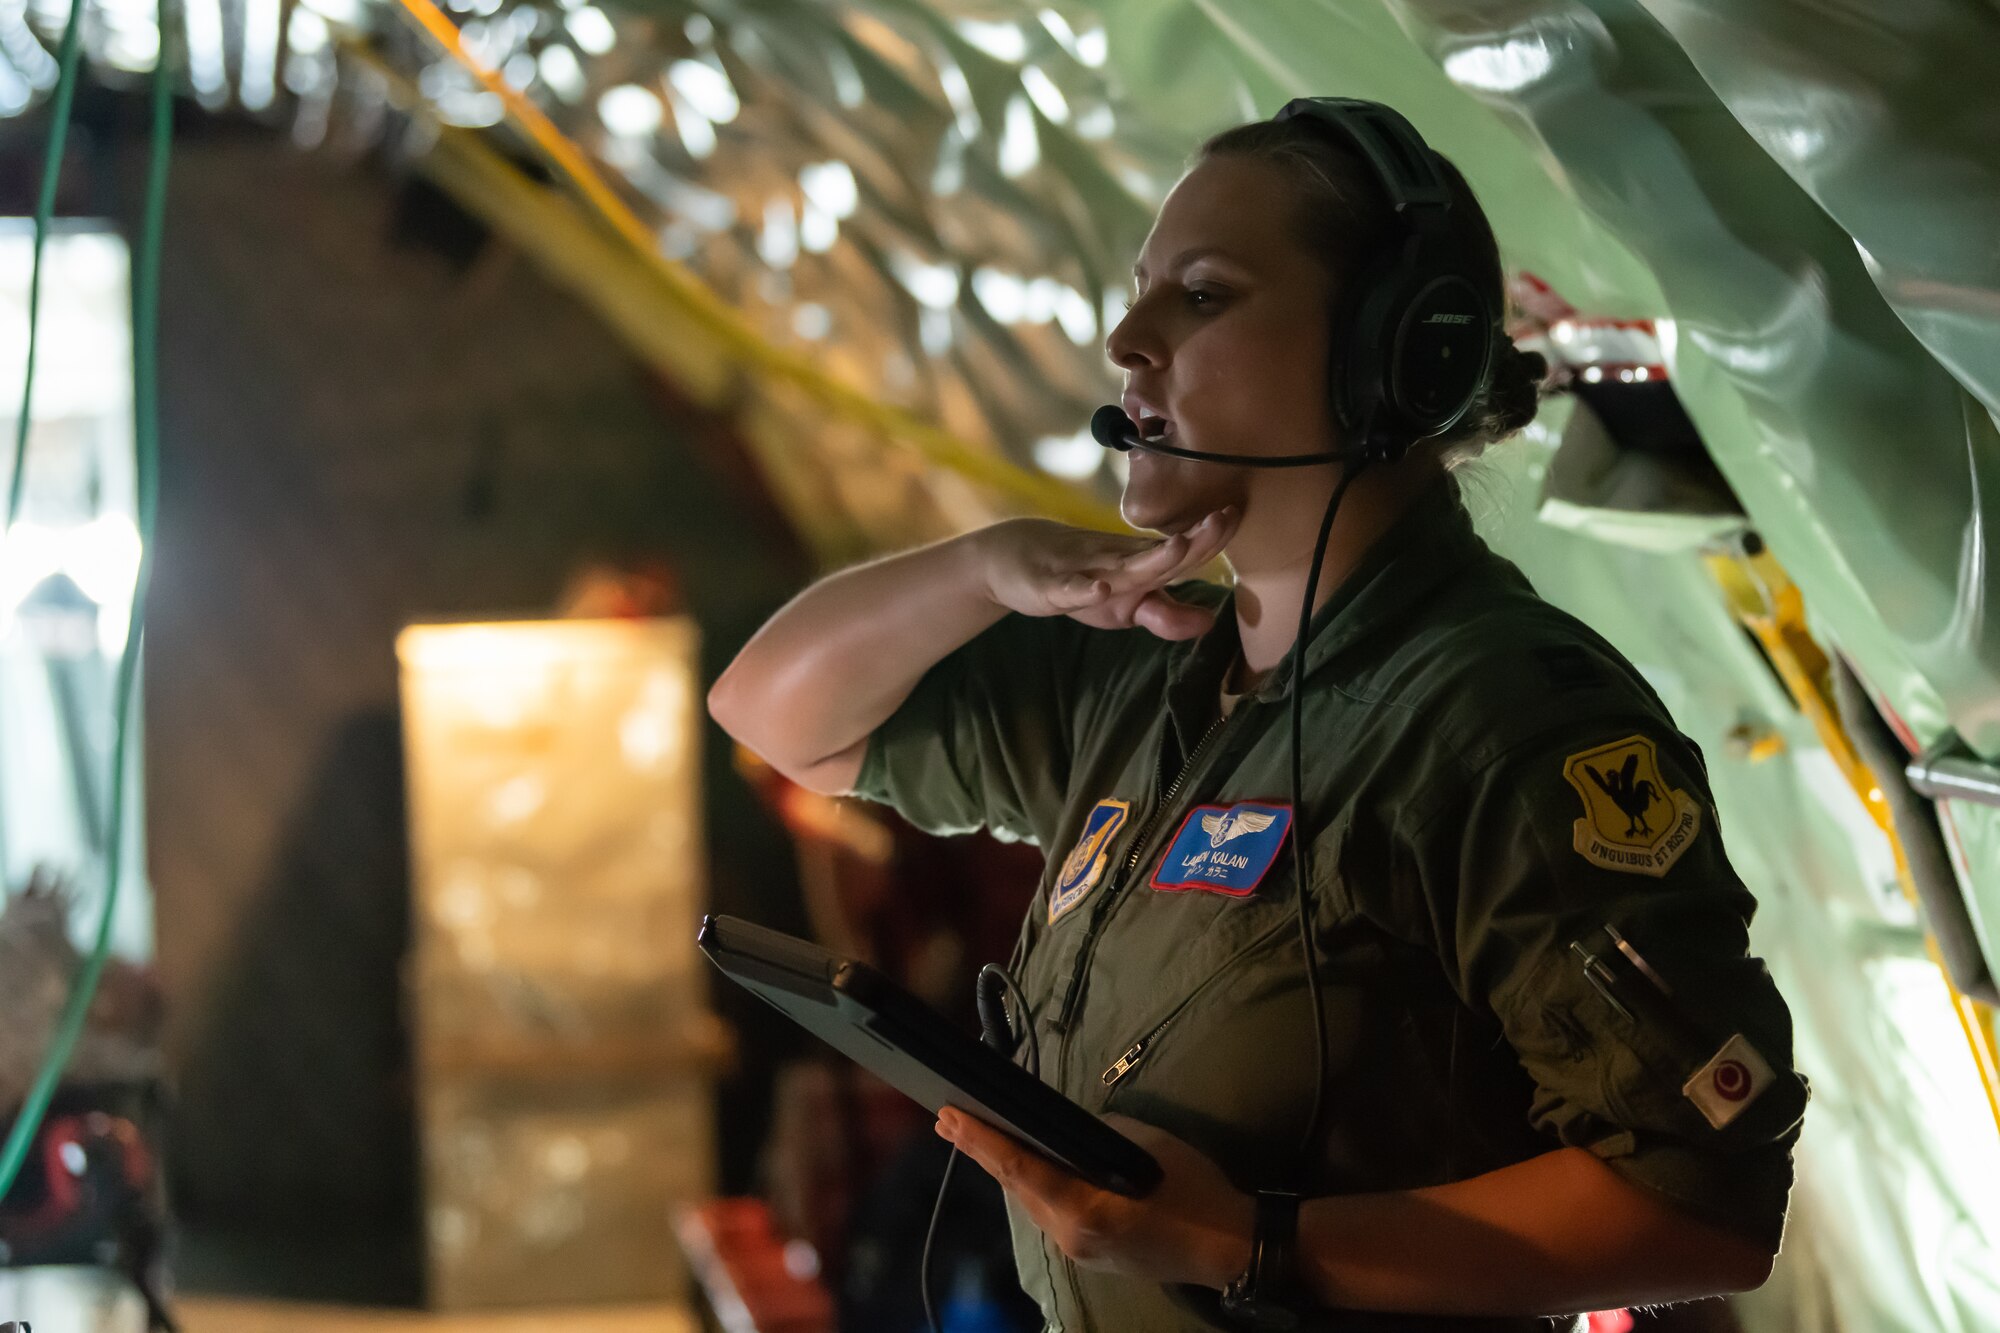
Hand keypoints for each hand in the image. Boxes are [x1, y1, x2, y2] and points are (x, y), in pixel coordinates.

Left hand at [936, 1107, 1253, 1288]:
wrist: (1229, 1247)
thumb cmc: (1192, 1188)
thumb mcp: (1143, 1146)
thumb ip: (1094, 1136)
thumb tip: (1063, 1131)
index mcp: (1082, 1207)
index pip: (1018, 1168)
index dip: (980, 1141)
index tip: (949, 1117)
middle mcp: (1069, 1235)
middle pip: (1016, 1187)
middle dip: (982, 1152)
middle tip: (950, 1119)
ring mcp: (1078, 1251)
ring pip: (1030, 1203)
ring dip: (1005, 1170)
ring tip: (975, 1137)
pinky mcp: (1090, 1255)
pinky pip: (1050, 1214)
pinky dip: (1032, 1187)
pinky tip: (1021, 1167)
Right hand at [971, 508, 1240, 639]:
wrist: (1013, 560)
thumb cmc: (1081, 580)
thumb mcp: (1124, 607)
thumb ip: (1164, 615)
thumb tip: (1209, 622)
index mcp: (1138, 565)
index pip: (1181, 554)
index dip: (1210, 540)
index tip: (1237, 516)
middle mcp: (1116, 562)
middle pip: (1159, 554)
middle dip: (1193, 541)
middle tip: (1223, 518)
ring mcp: (1083, 571)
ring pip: (1120, 568)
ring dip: (1150, 559)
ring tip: (1179, 546)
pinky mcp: (1049, 587)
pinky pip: (1068, 589)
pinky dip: (1084, 589)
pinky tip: (1101, 588)